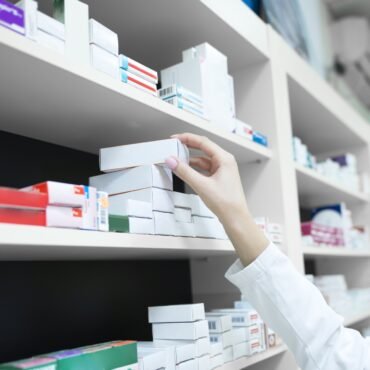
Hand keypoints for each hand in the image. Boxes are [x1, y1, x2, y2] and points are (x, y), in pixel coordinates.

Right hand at [165, 133, 268, 265]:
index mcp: (224, 159)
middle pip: (203, 148)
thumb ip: (185, 171)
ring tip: (177, 159)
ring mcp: (222, 170)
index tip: (175, 138)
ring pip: (203, 159)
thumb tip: (172, 160)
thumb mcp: (201, 185)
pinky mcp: (219, 178)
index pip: (203, 142)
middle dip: (188, 146)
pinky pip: (204, 169)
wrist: (235, 218)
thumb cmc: (226, 203)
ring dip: (190, 159)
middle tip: (175, 145)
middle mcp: (225, 162)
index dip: (187, 138)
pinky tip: (186, 170)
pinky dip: (194, 168)